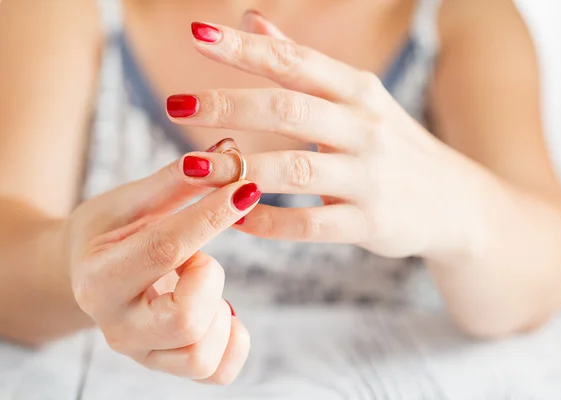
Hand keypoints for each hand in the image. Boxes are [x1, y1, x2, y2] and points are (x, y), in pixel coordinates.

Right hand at [66, 161, 260, 383]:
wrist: (89, 272)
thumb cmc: (111, 231)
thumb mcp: (132, 202)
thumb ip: (176, 181)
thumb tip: (228, 151)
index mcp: (100, 279)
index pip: (166, 248)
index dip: (212, 214)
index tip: (246, 186)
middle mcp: (117, 327)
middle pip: (185, 318)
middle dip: (209, 278)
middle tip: (198, 258)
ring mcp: (143, 354)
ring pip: (202, 353)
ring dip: (218, 309)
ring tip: (198, 283)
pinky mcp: (168, 367)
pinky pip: (218, 372)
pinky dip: (233, 340)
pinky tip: (220, 311)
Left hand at [167, 17, 469, 258]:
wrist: (456, 203)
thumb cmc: (394, 146)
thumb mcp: (358, 99)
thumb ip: (303, 64)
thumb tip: (252, 20)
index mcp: (359, 91)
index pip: (295, 62)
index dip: (245, 49)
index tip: (197, 37)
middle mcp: (366, 128)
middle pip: (288, 111)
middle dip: (229, 106)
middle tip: (176, 105)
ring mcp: (370, 178)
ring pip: (294, 170)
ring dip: (239, 168)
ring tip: (191, 166)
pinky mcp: (371, 224)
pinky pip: (309, 225)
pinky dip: (268, 221)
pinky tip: (235, 217)